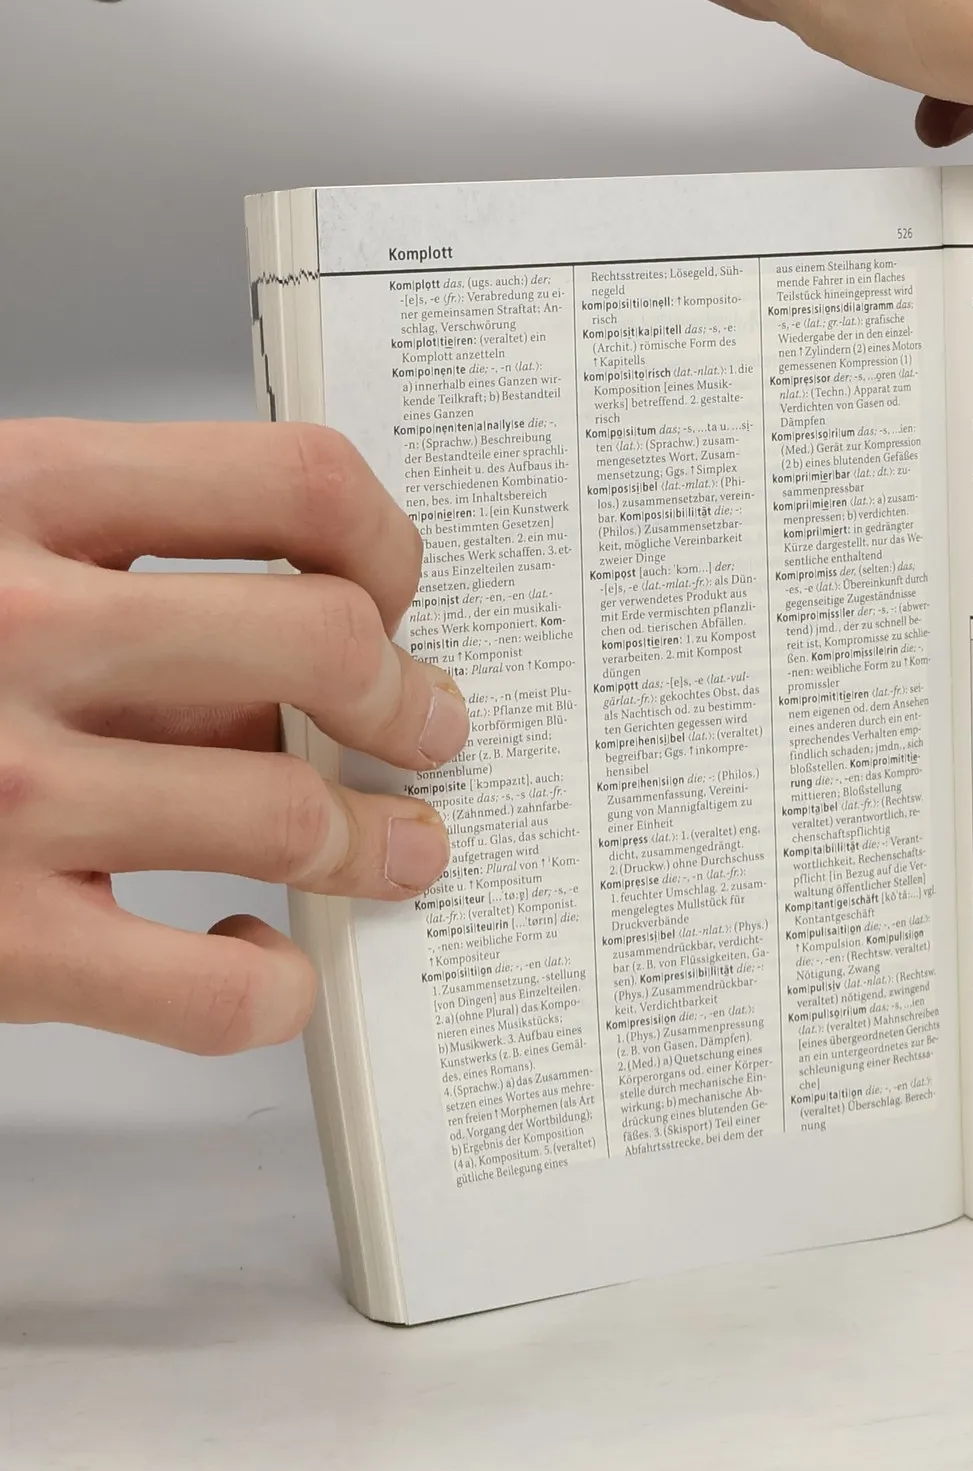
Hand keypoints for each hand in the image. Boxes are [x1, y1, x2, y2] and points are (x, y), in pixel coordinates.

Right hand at [0, 420, 467, 1054]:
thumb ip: (129, 577)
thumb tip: (320, 654)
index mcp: (17, 498)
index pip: (297, 480)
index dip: (391, 543)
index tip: (400, 595)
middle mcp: (13, 632)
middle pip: (326, 644)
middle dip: (414, 701)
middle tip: (431, 731)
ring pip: (286, 812)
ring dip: (381, 844)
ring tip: (399, 851)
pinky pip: (211, 990)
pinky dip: (269, 987)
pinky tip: (254, 956)